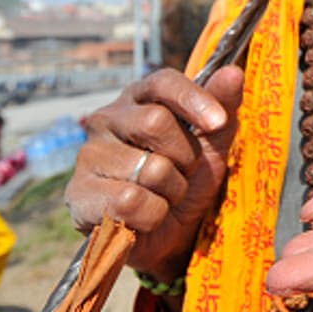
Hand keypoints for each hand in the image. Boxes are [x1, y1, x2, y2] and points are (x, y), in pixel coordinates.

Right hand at [64, 66, 242, 278]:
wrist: (166, 239)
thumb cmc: (186, 183)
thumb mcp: (213, 146)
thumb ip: (223, 109)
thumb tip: (234, 71)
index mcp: (138, 99)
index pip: (163, 82)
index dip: (193, 99)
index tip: (218, 123)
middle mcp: (106, 120)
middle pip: (156, 122)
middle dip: (185, 157)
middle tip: (182, 173)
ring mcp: (88, 156)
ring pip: (149, 168)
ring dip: (170, 192)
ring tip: (161, 197)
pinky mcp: (78, 194)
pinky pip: (130, 202)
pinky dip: (151, 215)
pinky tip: (142, 217)